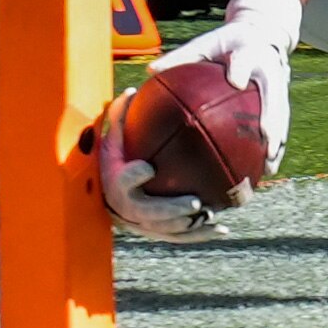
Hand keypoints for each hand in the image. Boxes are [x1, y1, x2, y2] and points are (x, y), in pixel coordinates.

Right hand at [98, 91, 226, 242]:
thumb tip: (133, 89)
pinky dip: (200, 235)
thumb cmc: (115, 161)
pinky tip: (223, 230)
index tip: (148, 167)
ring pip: (166, 231)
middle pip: (148, 214)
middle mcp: (127, 209)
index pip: (122, 181)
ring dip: (189, 227)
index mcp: (116, 183)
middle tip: (194, 202)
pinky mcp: (155, 234)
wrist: (105, 197)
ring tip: (211, 215)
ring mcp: (142, 226)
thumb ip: (121, 117)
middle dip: (171, 210)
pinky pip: (179, 238)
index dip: (133, 176)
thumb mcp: (114, 139)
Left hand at [149, 0, 299, 172]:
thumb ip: (181, 57)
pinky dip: (276, 146)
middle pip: (275, 93)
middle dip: (273, 116)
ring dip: (279, 140)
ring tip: (270, 167)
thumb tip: (151, 71)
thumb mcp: (206, 43)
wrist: (263, 32)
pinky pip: (281, 123)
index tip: (236, 81)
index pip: (244, 58)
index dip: (241, 68)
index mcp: (248, 50)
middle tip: (266, 137)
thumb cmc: (226, 42)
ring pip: (282, 113)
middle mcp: (268, 68)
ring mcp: (279, 84)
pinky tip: (267, 170)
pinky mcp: (282, 97)